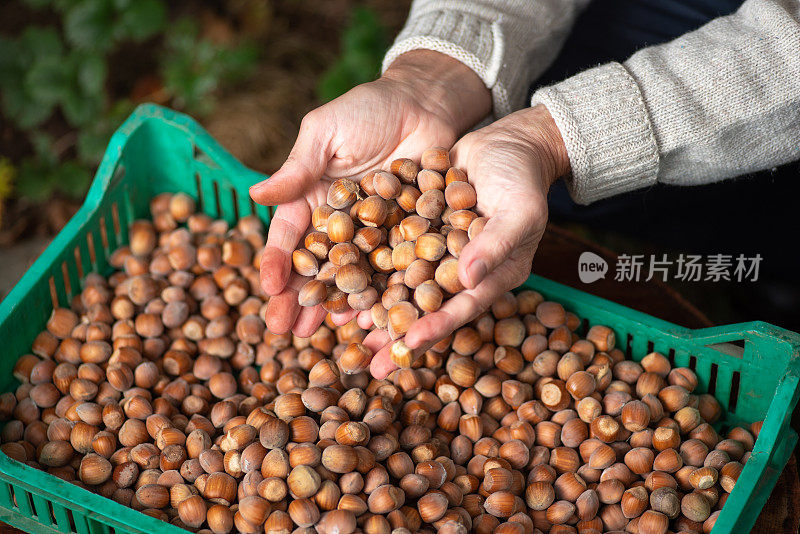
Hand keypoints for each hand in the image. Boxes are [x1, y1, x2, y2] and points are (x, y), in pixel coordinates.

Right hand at [249, 51, 490, 338]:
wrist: (427, 101)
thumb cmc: (370, 108)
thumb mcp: (326, 132)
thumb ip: (297, 168)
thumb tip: (254, 195)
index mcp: (313, 199)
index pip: (290, 238)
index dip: (278, 264)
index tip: (269, 288)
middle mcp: (340, 223)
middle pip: (317, 268)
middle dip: (300, 299)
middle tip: (285, 331)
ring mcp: (375, 234)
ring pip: (352, 277)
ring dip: (338, 306)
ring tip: (324, 335)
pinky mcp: (409, 237)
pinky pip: (394, 270)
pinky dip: (383, 294)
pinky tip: (373, 317)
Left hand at [368, 105, 570, 377]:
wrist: (505, 140)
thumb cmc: (522, 177)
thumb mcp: (520, 209)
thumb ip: (497, 244)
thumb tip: (468, 278)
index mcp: (492, 276)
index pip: (462, 307)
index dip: (436, 326)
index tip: (408, 345)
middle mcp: (461, 271)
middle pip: (427, 306)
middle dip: (397, 333)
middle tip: (368, 363)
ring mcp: (437, 252)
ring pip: (402, 285)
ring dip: (376, 305)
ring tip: (345, 330)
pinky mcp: (416, 230)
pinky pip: (390, 252)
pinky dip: (368, 266)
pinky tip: (339, 278)